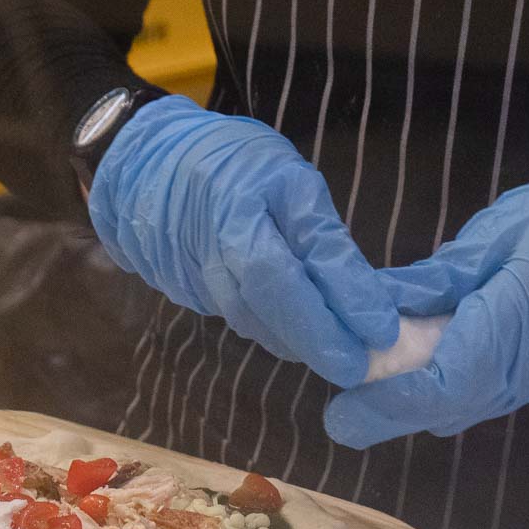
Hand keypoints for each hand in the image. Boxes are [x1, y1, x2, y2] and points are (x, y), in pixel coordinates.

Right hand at [87, 95, 398, 387]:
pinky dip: (274, 334)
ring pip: (252, 319)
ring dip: (297, 343)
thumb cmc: (232, 162)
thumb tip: (362, 290)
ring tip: (340, 357)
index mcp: (246, 197)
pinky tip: (300, 341)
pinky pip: (239, 319)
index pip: (304, 251)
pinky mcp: (189, 291)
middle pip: (271, 298)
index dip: (344, 292)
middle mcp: (218, 238)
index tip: (381, 328)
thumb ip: (316, 227)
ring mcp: (197, 269)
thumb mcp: (284, 172)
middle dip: (319, 338)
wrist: (147, 171)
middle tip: (358, 366)